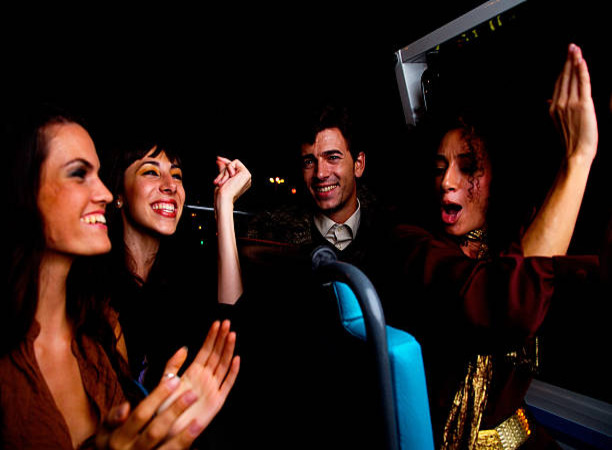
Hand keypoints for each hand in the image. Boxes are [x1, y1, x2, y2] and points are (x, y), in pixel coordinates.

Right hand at [94, 349, 204, 448]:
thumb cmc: (111, 444)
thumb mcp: (105, 430)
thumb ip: (113, 416)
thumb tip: (126, 406)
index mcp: (118, 438)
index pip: (141, 414)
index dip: (158, 396)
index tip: (175, 380)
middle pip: (155, 430)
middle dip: (174, 411)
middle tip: (192, 394)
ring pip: (166, 449)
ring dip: (183, 436)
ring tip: (198, 422)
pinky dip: (183, 447)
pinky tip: (194, 438)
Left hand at [159, 320, 239, 436]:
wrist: (166, 430)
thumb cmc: (164, 408)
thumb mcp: (165, 381)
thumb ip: (173, 365)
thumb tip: (184, 348)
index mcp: (193, 372)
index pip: (205, 351)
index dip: (211, 337)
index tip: (216, 324)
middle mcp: (205, 378)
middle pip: (216, 355)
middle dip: (222, 338)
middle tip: (227, 323)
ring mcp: (212, 388)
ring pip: (223, 365)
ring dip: (228, 349)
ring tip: (232, 334)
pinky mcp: (217, 400)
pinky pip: (227, 383)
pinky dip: (233, 371)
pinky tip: (236, 358)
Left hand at [213, 156, 251, 210]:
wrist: (224, 197)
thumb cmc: (222, 193)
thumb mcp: (222, 178)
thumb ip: (223, 169)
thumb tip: (219, 160)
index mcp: (242, 181)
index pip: (234, 168)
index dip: (226, 163)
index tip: (218, 159)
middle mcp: (245, 179)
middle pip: (232, 166)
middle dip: (223, 170)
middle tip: (218, 178)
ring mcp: (247, 176)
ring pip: (233, 164)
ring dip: (225, 172)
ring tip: (223, 181)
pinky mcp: (245, 173)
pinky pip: (235, 163)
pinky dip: (229, 169)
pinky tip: (229, 177)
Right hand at [549, 43, 597, 165]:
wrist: (576, 154)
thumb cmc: (571, 142)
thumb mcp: (558, 125)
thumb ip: (555, 110)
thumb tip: (547, 101)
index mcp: (552, 108)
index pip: (559, 84)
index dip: (563, 69)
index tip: (567, 57)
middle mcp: (559, 104)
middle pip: (564, 77)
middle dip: (568, 60)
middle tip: (571, 46)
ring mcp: (570, 104)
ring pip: (572, 78)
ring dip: (574, 61)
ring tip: (576, 49)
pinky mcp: (583, 104)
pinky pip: (582, 83)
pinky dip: (581, 70)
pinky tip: (581, 61)